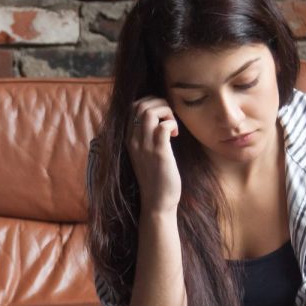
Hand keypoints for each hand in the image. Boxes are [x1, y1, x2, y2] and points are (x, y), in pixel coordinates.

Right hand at [126, 97, 180, 213]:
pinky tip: (176, 135)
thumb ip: (145, 138)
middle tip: (169, 116)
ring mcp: (145, 146)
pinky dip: (172, 124)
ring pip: (149, 112)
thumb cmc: (155, 178)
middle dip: (158, 103)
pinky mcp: (159, 153)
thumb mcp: (144, 154)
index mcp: (129, 139)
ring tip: (172, 124)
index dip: (149, 103)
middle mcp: (134, 140)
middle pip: (140, 105)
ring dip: (165, 111)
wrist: (157, 202)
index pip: (132, 107)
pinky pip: (163, 127)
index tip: (162, 116)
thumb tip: (159, 122)